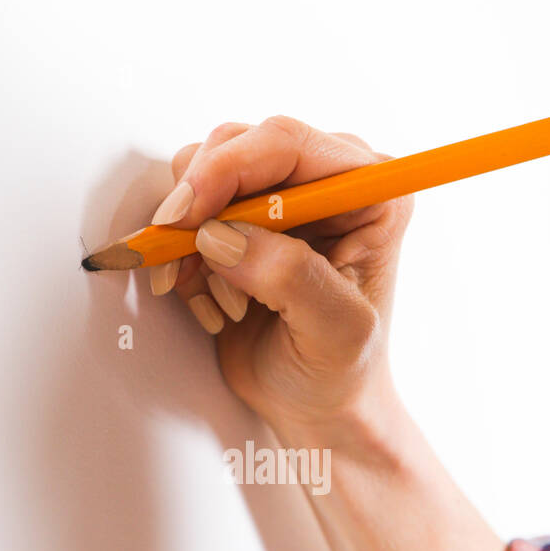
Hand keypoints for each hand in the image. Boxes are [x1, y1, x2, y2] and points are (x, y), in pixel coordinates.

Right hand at [149, 116, 412, 440]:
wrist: (319, 406)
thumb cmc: (342, 372)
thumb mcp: (336, 332)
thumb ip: (291, 278)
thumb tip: (222, 236)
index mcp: (369, 191)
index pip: (285, 143)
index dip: (226, 171)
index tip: (186, 220)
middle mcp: (326, 181)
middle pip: (234, 147)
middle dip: (196, 207)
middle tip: (180, 267)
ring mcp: (280, 198)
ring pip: (201, 175)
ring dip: (190, 241)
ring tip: (221, 302)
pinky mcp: (242, 222)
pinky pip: (187, 214)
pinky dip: (183, 260)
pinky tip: (213, 304)